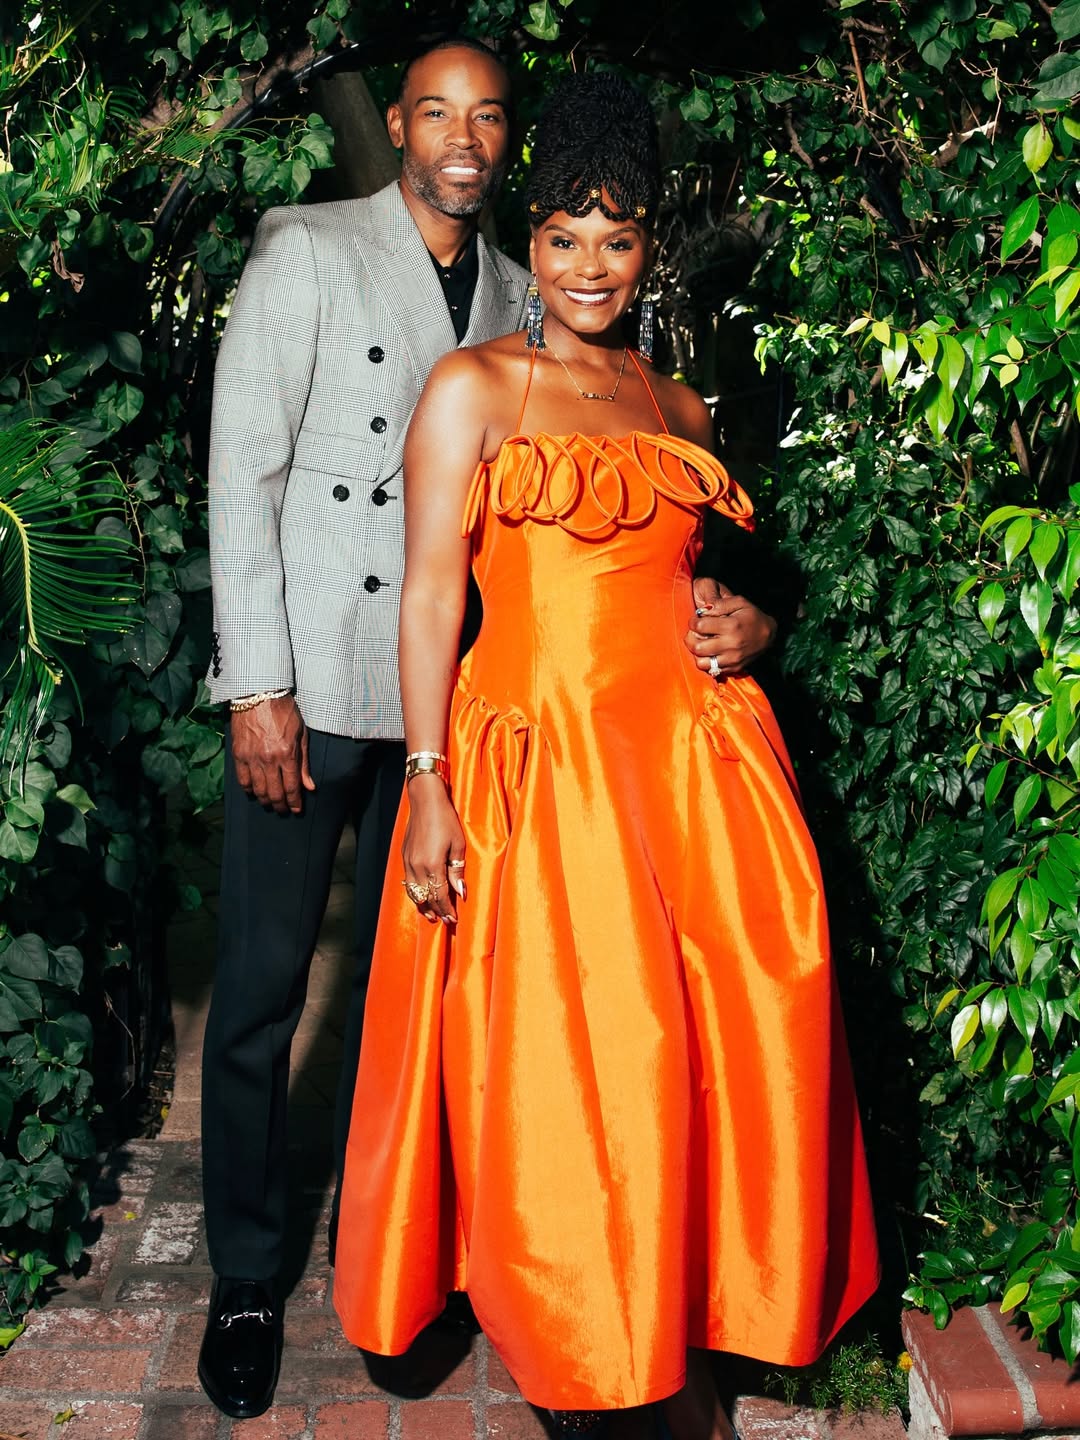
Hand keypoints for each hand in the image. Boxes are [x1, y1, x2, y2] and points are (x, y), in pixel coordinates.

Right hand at [230, 694, 314, 814]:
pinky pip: (242, 779)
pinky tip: (254, 793)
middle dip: (280, 805)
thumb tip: (309, 786)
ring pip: (258, 790)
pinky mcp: (238, 754)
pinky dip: (248, 790)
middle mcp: (269, 759)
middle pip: (274, 793)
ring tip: (270, 804)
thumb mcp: (301, 735)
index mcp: (287, 754)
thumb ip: (304, 763)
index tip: (296, 810)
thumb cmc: (284, 712)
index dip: (294, 803)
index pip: (292, 787)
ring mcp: (251, 758)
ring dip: (265, 800)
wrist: (258, 694)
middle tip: (283, 811)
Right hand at [401, 778, 465, 925]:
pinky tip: (420, 896)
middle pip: (425, 897)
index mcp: (432, 864)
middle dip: (436, 910)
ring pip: (413, 892)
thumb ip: (457, 870)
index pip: (439, 895)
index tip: (454, 919)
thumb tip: (460, 892)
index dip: (447, 909)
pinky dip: (414, 893)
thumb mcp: (458, 844)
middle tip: (445, 921)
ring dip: (422, 905)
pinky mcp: (404, 856)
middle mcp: (417, 866)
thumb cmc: (446, 819)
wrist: (425, 800)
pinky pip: (408, 882)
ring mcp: (408, 862)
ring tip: (431, 915)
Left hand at [686, 577, 777, 674]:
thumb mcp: (739, 602)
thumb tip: (702, 611)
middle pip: (696, 647)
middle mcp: (731, 645)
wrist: (769, 635)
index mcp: (731, 626)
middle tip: (696, 633)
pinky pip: (711, 670)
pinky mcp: (733, 668)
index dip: (693, 621)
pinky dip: (707, 662)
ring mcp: (732, 659)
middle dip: (691, 638)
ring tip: (702, 644)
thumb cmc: (751, 616)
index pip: (699, 626)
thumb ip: (719, 604)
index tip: (696, 620)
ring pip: (701, 663)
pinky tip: (710, 652)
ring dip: (697, 653)